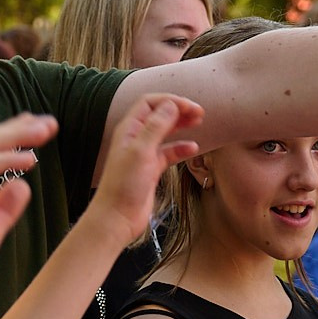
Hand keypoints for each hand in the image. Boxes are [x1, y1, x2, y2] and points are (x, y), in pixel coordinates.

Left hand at [87, 95, 203, 241]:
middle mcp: (135, 138)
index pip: (149, 103)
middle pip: (159, 115)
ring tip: (198, 122)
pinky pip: (169, 153)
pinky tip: (193, 148)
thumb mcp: (141, 151)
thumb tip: (171, 105)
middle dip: (178, 110)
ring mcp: (144, 154)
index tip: (190, 107)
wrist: (117, 217)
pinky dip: (181, 148)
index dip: (170, 101)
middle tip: (199, 113)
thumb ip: (156, 127)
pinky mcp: (151, 169)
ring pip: (165, 132)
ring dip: (181, 125)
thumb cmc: (123, 186)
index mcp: (129, 129)